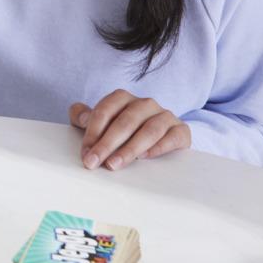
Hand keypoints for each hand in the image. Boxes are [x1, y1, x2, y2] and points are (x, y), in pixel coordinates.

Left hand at [69, 89, 190, 170]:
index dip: (92, 132)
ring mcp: (164, 115)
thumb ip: (84, 116)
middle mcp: (144, 103)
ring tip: (114, 164)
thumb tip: (82, 118)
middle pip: (124, 122)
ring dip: (129, 149)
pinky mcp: (181, 130)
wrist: (162, 137)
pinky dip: (158, 147)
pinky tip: (144, 158)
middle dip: (107, 144)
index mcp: (122, 97)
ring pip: (148, 130)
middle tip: (94, 162)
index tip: (85, 153)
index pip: (104, 111)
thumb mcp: (102, 121)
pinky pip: (171, 137)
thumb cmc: (124, 130)